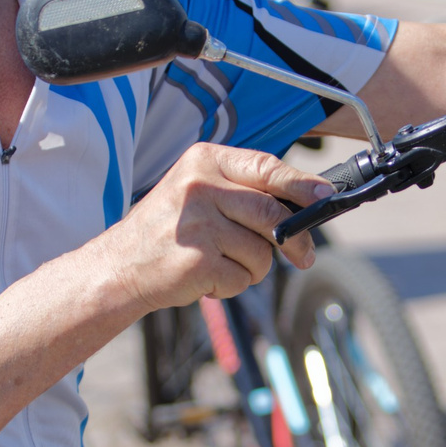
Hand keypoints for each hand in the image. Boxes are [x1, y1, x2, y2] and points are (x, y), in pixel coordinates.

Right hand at [100, 144, 332, 312]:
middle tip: (303, 256)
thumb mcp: (198, 192)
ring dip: (253, 267)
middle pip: (272, 213)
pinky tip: (206, 278)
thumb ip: (244, 191)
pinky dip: (232, 285)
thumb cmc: (167, 230)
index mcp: (203, 161)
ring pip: (262, 251)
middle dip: (295, 240)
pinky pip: (243, 277)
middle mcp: (200, 187)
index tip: (326, 198)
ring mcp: (197, 225)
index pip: (267, 167)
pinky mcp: (197, 261)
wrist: (119, 267)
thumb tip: (307, 202)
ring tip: (221, 263)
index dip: (302, 184)